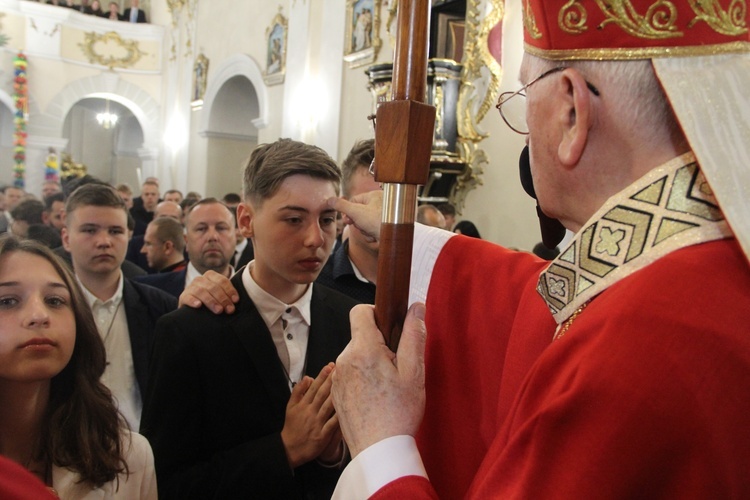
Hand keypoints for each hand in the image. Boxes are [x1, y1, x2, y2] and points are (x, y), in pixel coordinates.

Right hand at [178, 270, 238, 313]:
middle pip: (213, 287)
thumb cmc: (209, 301)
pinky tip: (198, 305)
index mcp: (210, 276)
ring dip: (211, 301)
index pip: (222, 281)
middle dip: (223, 299)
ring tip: (218, 310)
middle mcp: (200, 279)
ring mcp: (190, 287)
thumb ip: (226, 295)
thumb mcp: (218, 296)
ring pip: (201, 291)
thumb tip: (236, 302)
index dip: (230, 290)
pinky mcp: (183, 297)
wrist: (191, 309)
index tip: (235, 301)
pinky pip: (188, 297)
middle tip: (229, 309)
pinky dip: (193, 301)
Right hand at [281, 363, 339, 467]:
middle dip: (331, 381)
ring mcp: (316, 423)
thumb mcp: (290, 407)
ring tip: (345, 384)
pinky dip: (338, 417)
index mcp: (303, 405)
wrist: (289, 449)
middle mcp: (310, 412)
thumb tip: (308, 377)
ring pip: (328, 406)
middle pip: (322, 394)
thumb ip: (298, 391)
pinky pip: (332, 424)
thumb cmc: (292, 426)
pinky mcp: (321, 435)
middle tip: (340, 369)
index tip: (330, 366)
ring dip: (336, 395)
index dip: (322, 376)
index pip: (314, 387)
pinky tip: (346, 409)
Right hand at [328, 190, 382, 242]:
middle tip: (360, 225)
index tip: (347, 219)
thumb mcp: (355, 211)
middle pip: (359, 213)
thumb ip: (341, 205)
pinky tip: (375, 236)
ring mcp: (383, 216)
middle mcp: (380, 203)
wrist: (392, 237)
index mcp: (374, 195)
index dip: (348, 211)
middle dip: (357, 223)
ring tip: (370, 231)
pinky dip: (371, 235)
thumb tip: (329, 199)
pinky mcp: (385, 226)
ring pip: (365, 223)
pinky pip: (372, 230)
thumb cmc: (377, 221)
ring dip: (364, 230)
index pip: (354, 201)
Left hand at [332, 303, 426, 457]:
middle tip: (396, 367)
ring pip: (355, 356)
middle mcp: (344, 360)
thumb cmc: (398, 413)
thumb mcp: (414, 373)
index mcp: (363, 350)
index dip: (376, 313)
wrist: (379, 451)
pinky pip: (350, 373)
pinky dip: (362, 378)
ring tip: (387, 386)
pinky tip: (376, 398)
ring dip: (370, 362)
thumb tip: (416, 307)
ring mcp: (337, 378)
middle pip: (360, 336)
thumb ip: (414, 335)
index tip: (390, 328)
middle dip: (378, 344)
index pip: (359, 311)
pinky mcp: (336, 393)